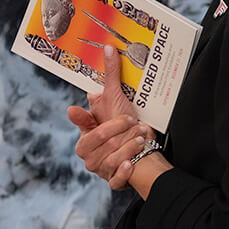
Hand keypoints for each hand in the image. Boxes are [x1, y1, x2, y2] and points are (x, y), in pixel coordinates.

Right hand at [67, 45, 150, 188]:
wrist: (143, 151)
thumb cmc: (126, 125)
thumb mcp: (116, 99)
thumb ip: (109, 75)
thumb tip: (108, 47)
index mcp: (85, 134)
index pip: (85, 129)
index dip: (97, 123)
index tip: (114, 115)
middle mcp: (88, 153)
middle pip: (98, 143)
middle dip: (120, 134)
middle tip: (135, 125)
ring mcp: (100, 169)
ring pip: (109, 160)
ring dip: (129, 149)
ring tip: (142, 139)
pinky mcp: (112, 182)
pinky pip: (114, 180)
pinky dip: (123, 173)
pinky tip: (131, 165)